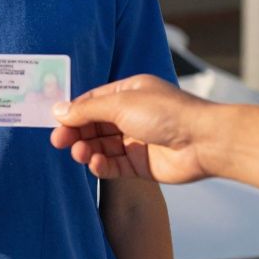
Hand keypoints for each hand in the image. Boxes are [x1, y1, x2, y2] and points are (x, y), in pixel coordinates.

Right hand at [50, 74, 211, 183]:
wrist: (204, 141)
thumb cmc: (167, 113)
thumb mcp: (121, 104)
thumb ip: (87, 109)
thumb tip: (58, 110)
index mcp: (129, 94)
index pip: (92, 102)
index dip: (73, 112)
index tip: (54, 122)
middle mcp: (132, 116)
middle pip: (94, 125)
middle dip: (76, 133)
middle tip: (59, 141)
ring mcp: (136, 141)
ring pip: (102, 146)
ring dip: (87, 149)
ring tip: (80, 153)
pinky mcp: (141, 164)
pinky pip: (113, 165)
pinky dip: (101, 165)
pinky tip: (95, 163)